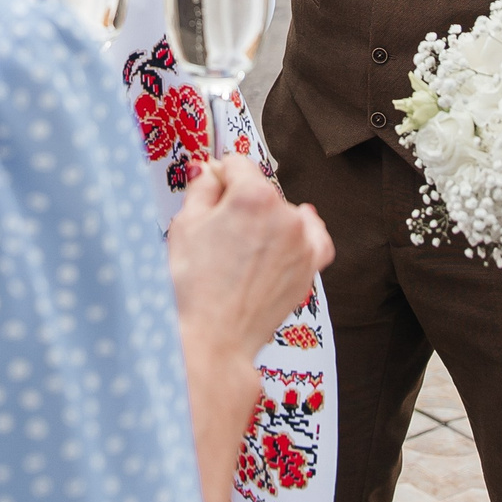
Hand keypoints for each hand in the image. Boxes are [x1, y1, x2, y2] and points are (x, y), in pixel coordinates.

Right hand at [168, 157, 334, 363]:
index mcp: (254, 195)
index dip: (218, 176)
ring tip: (242, 250)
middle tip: (218, 231)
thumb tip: (209, 171)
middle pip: (259, 189)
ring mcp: (303, 241)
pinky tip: (293, 232)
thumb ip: (201, 187)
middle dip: (240, 202)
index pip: (236, 164)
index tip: (210, 188)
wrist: (213, 338)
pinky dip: (305, 233)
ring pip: (283, 212)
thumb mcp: (185, 225)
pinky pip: (316, 238)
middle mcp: (286, 214)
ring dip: (266, 221)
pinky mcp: (311, 267)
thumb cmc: (194, 286)